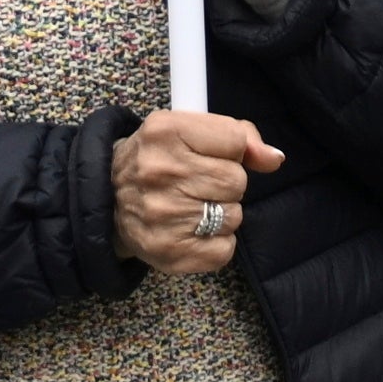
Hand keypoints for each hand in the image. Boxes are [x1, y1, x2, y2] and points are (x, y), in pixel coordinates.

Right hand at [114, 108, 285, 274]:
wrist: (107, 199)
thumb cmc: (156, 160)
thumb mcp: (185, 129)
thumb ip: (236, 134)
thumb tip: (275, 158)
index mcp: (167, 131)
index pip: (236, 140)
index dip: (233, 151)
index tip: (214, 155)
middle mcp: (161, 172)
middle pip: (236, 181)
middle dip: (226, 184)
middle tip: (199, 184)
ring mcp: (163, 215)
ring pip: (233, 216)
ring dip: (221, 214)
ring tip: (192, 207)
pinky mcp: (168, 252)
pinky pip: (224, 250)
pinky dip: (216, 243)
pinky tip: (194, 231)